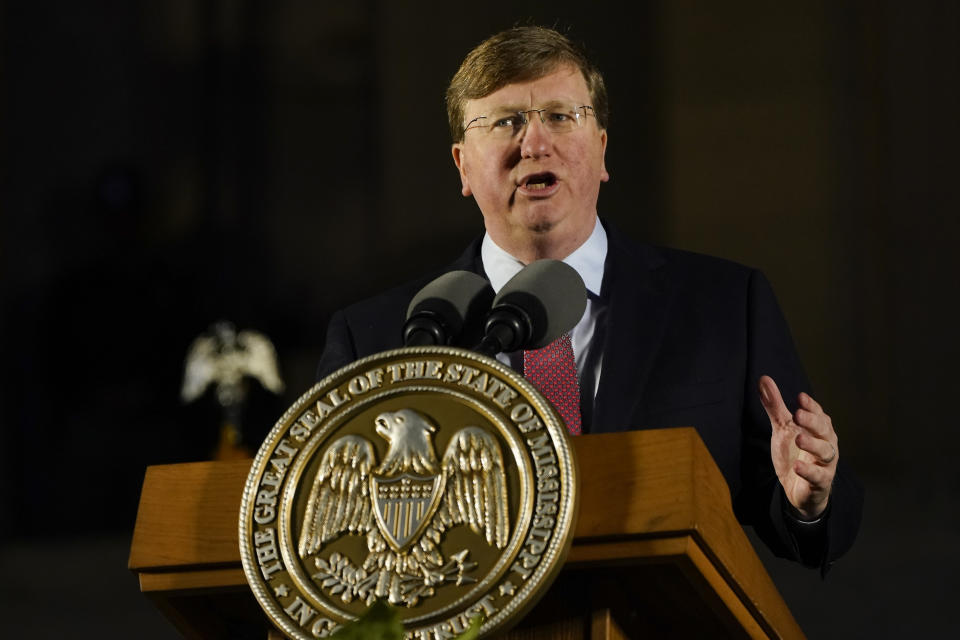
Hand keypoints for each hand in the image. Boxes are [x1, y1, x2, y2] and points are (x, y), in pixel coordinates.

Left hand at [758, 375, 837, 518]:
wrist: (799, 489)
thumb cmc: (794, 453)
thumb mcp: (782, 428)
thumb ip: (775, 406)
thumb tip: (763, 379)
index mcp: (819, 429)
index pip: (818, 414)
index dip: (811, 406)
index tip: (800, 397)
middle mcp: (826, 444)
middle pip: (824, 430)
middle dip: (812, 422)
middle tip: (798, 414)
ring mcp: (825, 464)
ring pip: (826, 452)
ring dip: (813, 445)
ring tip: (799, 438)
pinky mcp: (820, 483)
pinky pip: (818, 477)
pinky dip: (809, 472)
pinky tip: (797, 467)